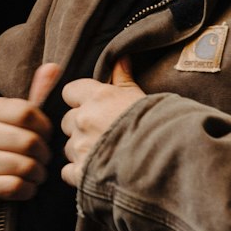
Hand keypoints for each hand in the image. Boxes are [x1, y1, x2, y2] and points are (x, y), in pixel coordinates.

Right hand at [0, 63, 62, 214]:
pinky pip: (15, 186)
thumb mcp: (22, 115)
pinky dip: (28, 189)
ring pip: (24, 166)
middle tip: (45, 158)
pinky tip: (27, 186)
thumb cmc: (11, 141)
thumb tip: (54, 67)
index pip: (27, 113)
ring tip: (38, 172)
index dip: (45, 127)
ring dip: (38, 173)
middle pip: (28, 141)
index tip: (46, 135)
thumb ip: (38, 92)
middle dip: (44, 154)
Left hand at [59, 57, 144, 188]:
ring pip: (68, 147)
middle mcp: (84, 120)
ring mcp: (81, 147)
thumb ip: (123, 78)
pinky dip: (79, 173)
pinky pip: (68, 171)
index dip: (79, 100)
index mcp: (97, 97)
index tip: (92, 107)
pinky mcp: (81, 172)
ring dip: (81, 150)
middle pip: (67, 121)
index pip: (69, 91)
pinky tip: (97, 171)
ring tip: (104, 154)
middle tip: (101, 133)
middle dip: (79, 127)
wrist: (163, 158)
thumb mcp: (139, 96)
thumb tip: (120, 58)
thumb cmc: (155, 124)